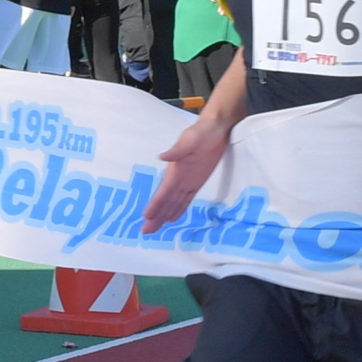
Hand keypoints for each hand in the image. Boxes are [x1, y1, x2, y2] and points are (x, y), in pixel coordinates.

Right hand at [142, 109, 233, 231]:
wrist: (216, 128)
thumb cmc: (202, 131)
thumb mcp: (190, 139)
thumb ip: (177, 150)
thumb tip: (162, 157)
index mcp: (175, 170)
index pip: (163, 191)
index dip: (155, 205)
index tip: (146, 217)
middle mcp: (179, 178)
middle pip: (166, 202)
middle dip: (156, 216)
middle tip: (145, 232)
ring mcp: (187, 181)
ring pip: (174, 203)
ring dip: (164, 216)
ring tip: (154, 229)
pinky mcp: (197, 181)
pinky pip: (186, 199)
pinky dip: (179, 209)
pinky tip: (172, 218)